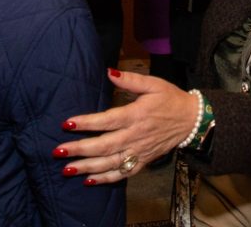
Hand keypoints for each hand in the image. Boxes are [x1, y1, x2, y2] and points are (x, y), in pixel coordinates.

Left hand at [54, 68, 197, 184]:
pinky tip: (89, 180)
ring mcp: (139, 151)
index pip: (107, 120)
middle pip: (104, 146)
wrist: (192, 121)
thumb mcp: (153, 84)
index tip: (67, 124)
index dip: (87, 123)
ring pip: (110, 163)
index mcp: (136, 115)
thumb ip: (130, 79)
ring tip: (66, 169)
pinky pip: (123, 174)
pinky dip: (106, 179)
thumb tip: (109, 71)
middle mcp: (136, 136)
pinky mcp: (143, 161)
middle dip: (80, 150)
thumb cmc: (170, 99)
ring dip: (88, 167)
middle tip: (58, 152)